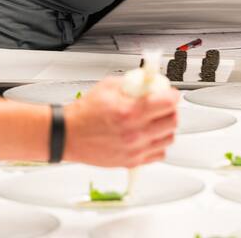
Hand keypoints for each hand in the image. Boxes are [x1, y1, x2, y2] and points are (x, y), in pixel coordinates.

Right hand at [63, 77, 178, 166]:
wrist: (68, 135)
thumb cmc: (84, 113)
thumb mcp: (108, 86)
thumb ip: (132, 82)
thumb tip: (149, 79)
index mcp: (129, 111)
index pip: (168, 103)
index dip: (172, 95)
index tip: (170, 93)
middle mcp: (134, 133)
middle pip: (172, 121)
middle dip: (171, 110)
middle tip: (163, 105)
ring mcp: (134, 149)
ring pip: (168, 138)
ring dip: (166, 127)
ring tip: (156, 121)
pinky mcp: (132, 161)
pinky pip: (158, 154)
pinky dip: (157, 144)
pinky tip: (149, 136)